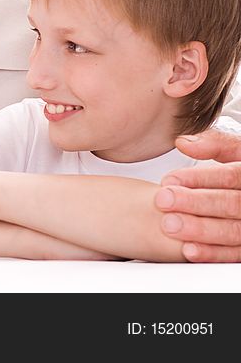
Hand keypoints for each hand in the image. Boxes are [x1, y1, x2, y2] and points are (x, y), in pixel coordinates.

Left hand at [156, 128, 240, 261]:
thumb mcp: (237, 151)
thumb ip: (215, 144)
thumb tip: (183, 142)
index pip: (231, 176)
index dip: (200, 178)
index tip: (169, 180)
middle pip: (232, 204)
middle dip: (195, 203)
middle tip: (163, 201)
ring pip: (234, 231)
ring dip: (200, 230)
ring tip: (170, 225)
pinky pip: (236, 254)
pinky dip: (213, 253)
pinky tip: (189, 250)